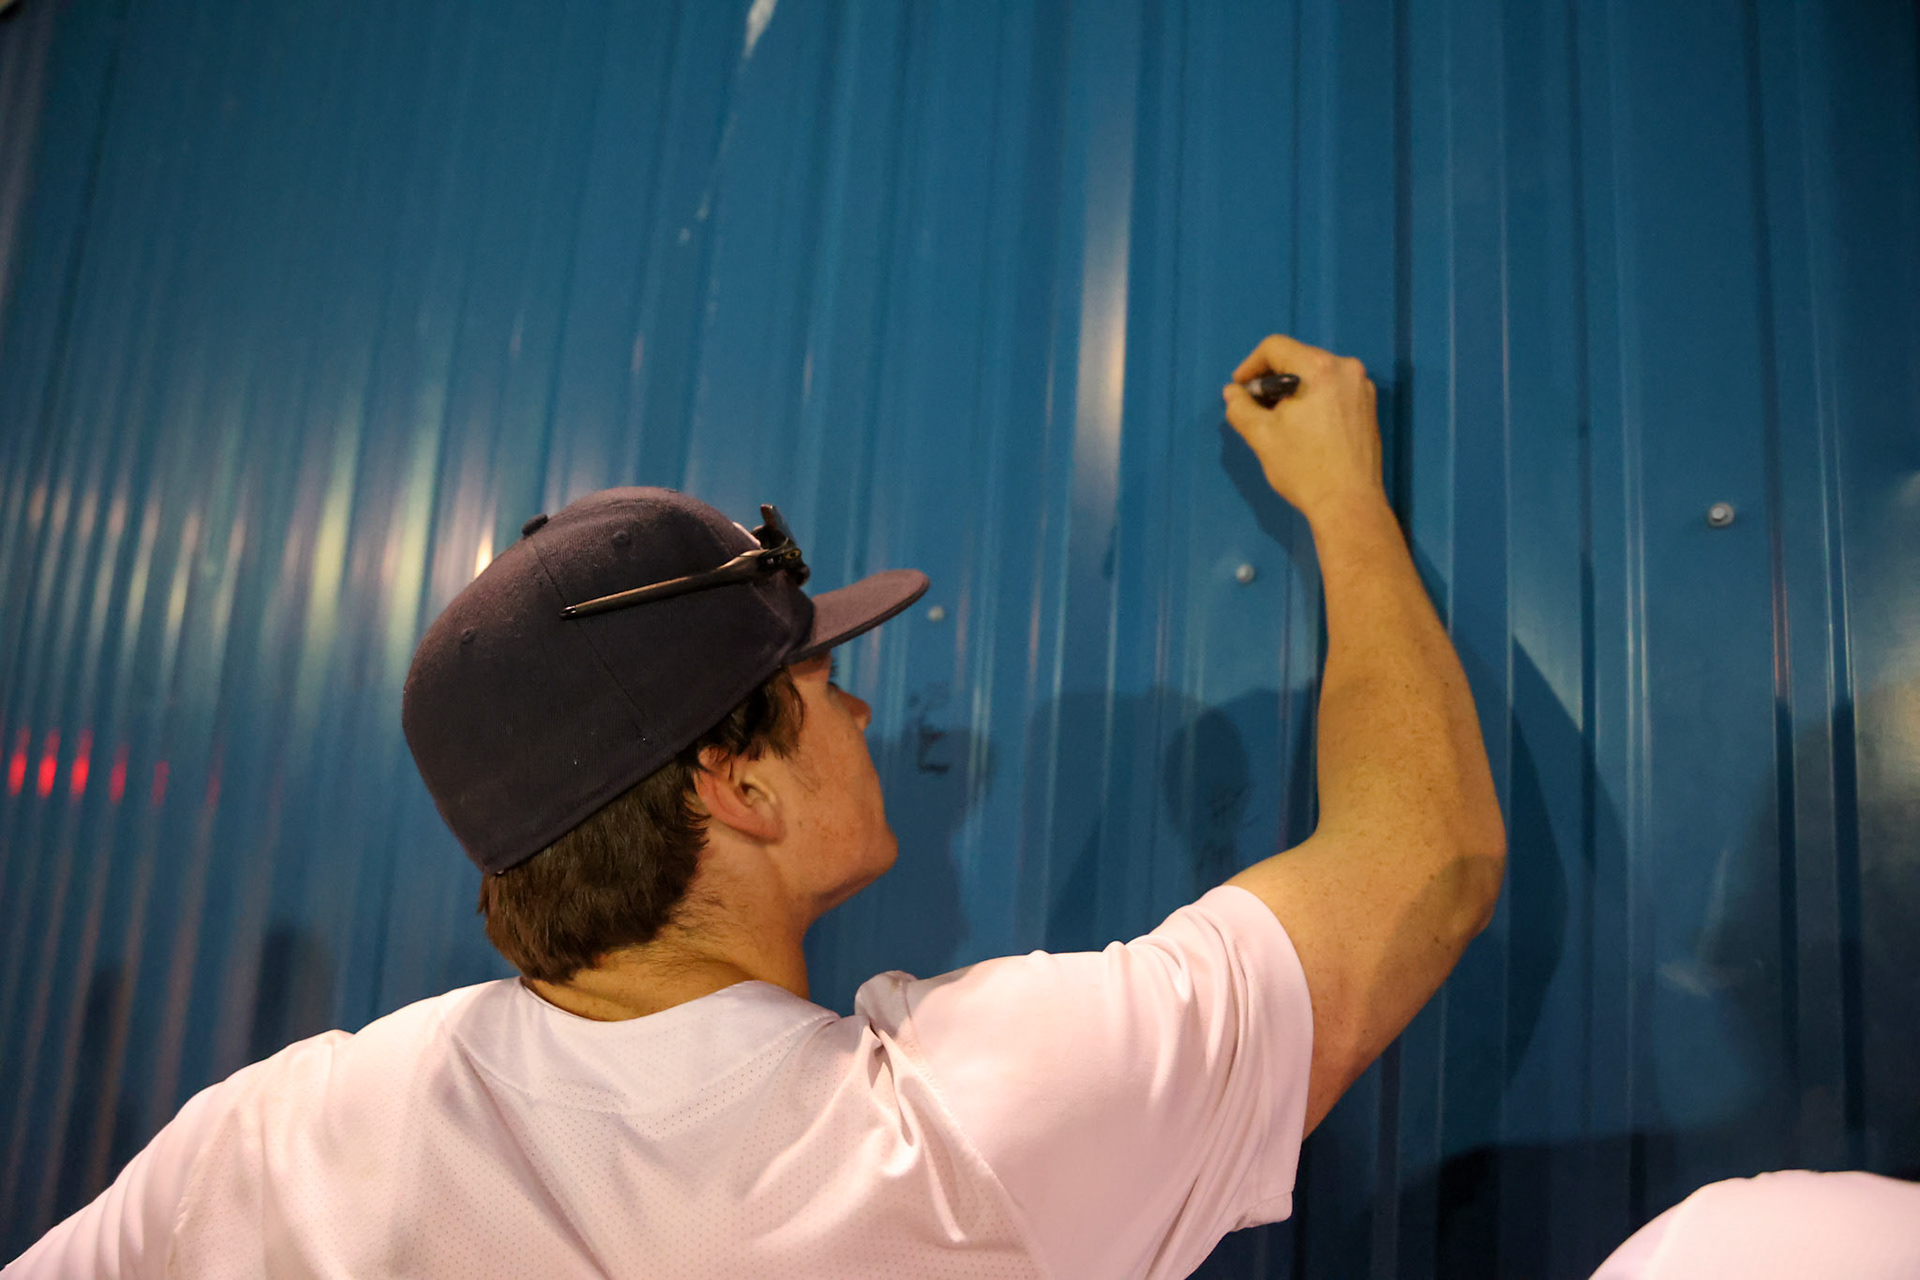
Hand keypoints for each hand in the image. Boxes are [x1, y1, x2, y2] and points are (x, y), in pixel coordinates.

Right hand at [1222, 335, 1383, 523]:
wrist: (1349, 504)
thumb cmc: (1303, 468)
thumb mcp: (1261, 436)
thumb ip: (1240, 407)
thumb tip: (1233, 393)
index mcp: (1320, 368)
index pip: (1275, 347)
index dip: (1250, 366)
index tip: (1239, 389)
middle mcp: (1346, 369)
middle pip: (1298, 358)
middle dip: (1272, 380)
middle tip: (1255, 407)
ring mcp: (1362, 388)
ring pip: (1316, 375)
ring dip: (1293, 390)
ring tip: (1278, 420)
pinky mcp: (1369, 407)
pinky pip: (1333, 390)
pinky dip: (1313, 400)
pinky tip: (1304, 428)